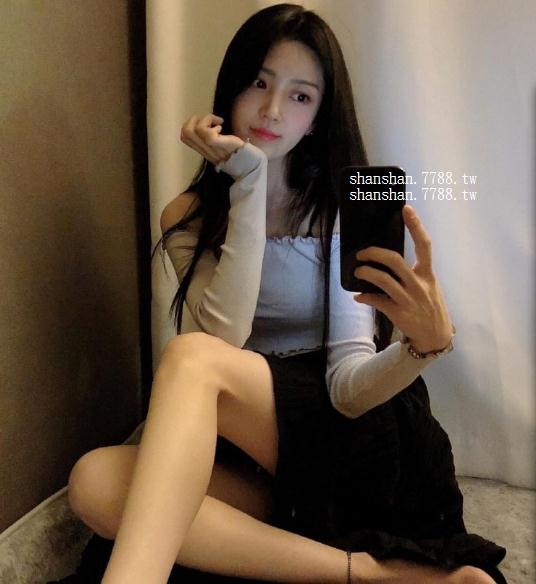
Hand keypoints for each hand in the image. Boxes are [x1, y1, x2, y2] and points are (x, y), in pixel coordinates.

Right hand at [180, 114, 246, 165]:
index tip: (204, 123)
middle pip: (186, 132)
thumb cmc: (236, 153)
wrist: (247, 163)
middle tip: (209, 121)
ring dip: (206, 119)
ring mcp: (210, 148)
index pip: (183, 136)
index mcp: (202, 149)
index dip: (189, 124)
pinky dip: (213, 125)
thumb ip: (210, 138)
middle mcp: (204, 150)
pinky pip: (208, 134)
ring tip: (217, 123)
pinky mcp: (218, 144)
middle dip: (195, 120)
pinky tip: (221, 127)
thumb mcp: (218, 146)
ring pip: (195, 130)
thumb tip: (207, 122)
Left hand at [353, 205, 453, 352]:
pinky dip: (365, 297)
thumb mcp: (430, 287)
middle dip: (374, 253)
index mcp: (428, 274)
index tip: (405, 209)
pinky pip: (377, 301)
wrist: (435, 337)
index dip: (415, 225)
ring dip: (366, 273)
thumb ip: (414, 273)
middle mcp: (419, 285)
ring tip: (358, 270)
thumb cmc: (430, 306)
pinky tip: (358, 295)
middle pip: (395, 260)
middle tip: (362, 253)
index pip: (424, 245)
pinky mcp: (398, 313)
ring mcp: (408, 299)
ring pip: (383, 280)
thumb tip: (390, 260)